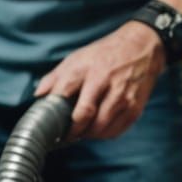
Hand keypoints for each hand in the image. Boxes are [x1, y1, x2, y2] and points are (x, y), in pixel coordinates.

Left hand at [36, 23, 165, 140]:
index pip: (64, 91)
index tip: (50, 126)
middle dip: (72, 130)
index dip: (54, 113)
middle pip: (84, 115)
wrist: (143, 46)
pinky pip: (115, 131)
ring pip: (100, 127)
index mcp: (86, 67)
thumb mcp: (78, 58)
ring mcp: (122, 95)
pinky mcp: (135, 107)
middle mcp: (104, 80)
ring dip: (88, 134)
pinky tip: (99, 128)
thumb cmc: (106, 54)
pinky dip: (104, 135)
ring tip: (83, 132)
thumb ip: (56, 77)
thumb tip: (38, 96)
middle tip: (67, 135)